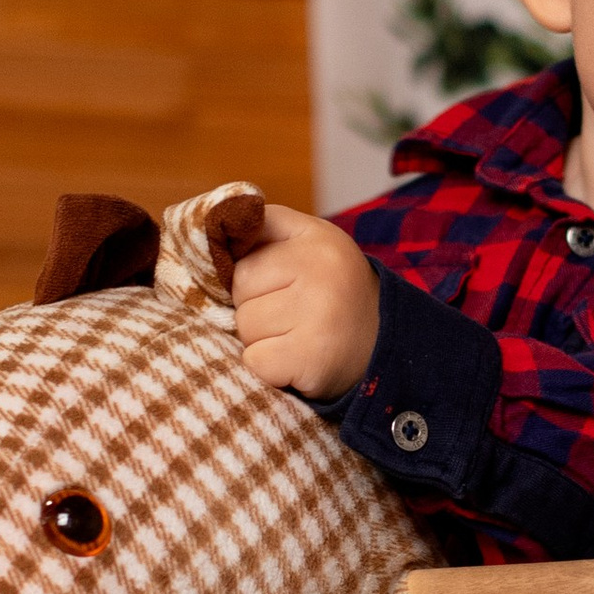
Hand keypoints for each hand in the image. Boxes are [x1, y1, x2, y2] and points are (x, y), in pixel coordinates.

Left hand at [231, 204, 380, 401]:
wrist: (383, 346)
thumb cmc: (331, 291)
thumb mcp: (309, 242)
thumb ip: (265, 228)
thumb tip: (210, 226)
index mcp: (317, 239)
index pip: (243, 255)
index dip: (252, 276)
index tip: (280, 285)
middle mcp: (321, 273)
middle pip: (240, 291)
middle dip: (253, 307)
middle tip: (290, 315)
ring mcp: (318, 317)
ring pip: (244, 327)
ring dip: (260, 339)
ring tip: (294, 337)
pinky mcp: (310, 359)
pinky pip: (255, 361)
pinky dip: (268, 368)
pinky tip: (295, 360)